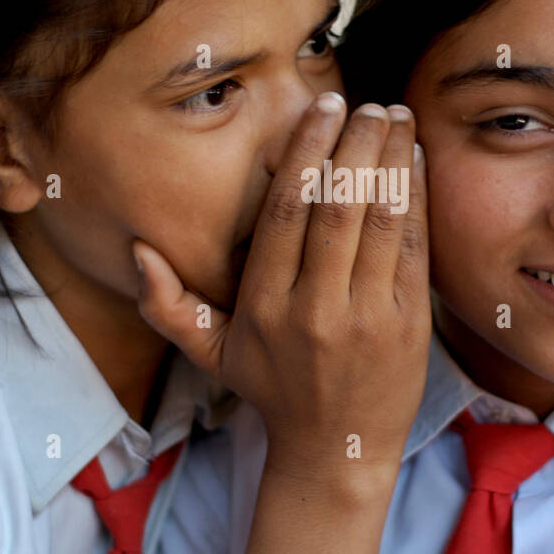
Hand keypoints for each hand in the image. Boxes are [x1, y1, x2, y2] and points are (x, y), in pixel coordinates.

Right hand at [131, 93, 430, 489]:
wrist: (337, 451)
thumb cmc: (274, 390)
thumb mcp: (212, 354)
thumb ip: (168, 305)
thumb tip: (137, 249)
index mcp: (264, 306)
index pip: (287, 212)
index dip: (307, 152)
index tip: (322, 108)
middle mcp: (315, 309)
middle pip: (337, 206)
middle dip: (354, 143)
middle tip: (365, 103)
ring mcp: (366, 316)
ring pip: (380, 219)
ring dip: (391, 159)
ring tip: (394, 116)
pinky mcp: (408, 324)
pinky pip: (413, 247)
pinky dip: (416, 197)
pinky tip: (414, 159)